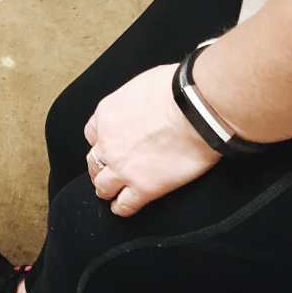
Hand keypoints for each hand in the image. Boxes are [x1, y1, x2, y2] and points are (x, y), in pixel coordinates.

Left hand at [84, 64, 220, 216]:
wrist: (198, 108)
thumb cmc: (180, 90)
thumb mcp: (144, 84)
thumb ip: (136, 100)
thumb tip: (145, 102)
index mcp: (107, 115)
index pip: (92, 134)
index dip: (101, 142)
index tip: (108, 146)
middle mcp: (108, 143)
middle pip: (94, 161)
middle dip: (100, 167)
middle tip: (107, 172)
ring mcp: (123, 167)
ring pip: (102, 186)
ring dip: (106, 189)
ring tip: (111, 193)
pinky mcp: (144, 187)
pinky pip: (125, 205)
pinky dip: (121, 208)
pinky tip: (123, 208)